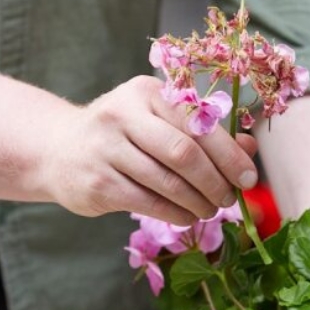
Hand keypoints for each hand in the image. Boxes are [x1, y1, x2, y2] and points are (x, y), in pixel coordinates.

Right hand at [0, 73, 258, 223]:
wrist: (58, 150)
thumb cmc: (123, 136)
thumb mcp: (159, 122)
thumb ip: (204, 132)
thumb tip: (250, 148)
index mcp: (146, 93)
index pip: (198, 124)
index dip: (229, 154)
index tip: (247, 178)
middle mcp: (122, 114)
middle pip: (184, 153)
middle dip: (215, 181)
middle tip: (229, 199)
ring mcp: (106, 149)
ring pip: (167, 182)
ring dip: (198, 202)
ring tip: (211, 210)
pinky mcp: (97, 183)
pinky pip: (148, 202)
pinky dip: (176, 213)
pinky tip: (187, 216)